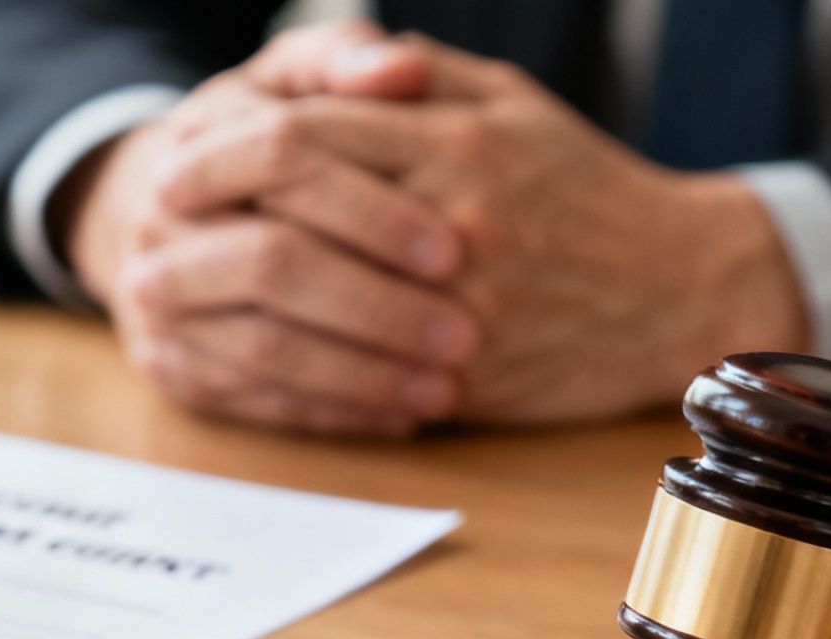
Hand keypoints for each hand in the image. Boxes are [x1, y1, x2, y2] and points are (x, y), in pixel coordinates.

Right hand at [57, 21, 480, 436]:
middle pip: (274, 264)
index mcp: (197, 141)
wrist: (176, 214)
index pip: (284, 161)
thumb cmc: (268, 145)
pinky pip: (258, 403)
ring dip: (364, 375)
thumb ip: (349, 60)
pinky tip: (403, 415)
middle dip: (377, 306)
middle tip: (463, 337)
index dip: (372, 209)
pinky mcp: (173, 370)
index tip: (454, 251)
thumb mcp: (298, 84)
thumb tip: (405, 69)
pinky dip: (336, 414)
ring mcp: (158, 305)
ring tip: (447, 390)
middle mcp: (159, 225)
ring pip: (267, 348)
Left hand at [161, 36, 811, 425]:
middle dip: (206, 224)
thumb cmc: (585, 190)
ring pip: (311, 305)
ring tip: (180, 299)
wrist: (680, 289)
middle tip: (150, 235)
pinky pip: (352, 376)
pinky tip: (246, 355)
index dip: (221, 153)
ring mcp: (459, 308)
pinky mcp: (467, 379)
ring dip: (231, 303)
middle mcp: (456, 223)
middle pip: (291, 216)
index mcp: (459, 143)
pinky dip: (291, 368)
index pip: (303, 137)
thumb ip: (414, 79)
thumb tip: (323, 67)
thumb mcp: (510, 104)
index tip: (174, 168)